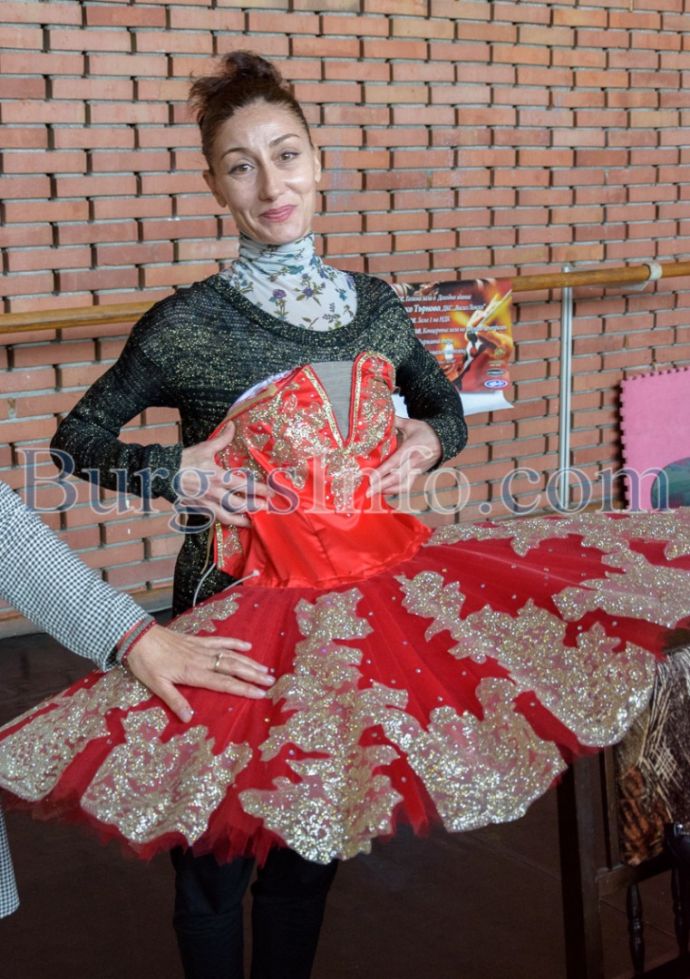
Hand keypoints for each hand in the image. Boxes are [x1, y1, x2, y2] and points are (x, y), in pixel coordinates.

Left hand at [125, 624, 274, 721]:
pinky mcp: (197, 640)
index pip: (223, 683)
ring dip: (249, 662)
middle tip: (271, 682)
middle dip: (253, 675)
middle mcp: (202, 659)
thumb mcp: (156, 685)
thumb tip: (189, 719)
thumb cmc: (145, 663)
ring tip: (265, 669)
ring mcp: (201, 648)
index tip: (260, 694)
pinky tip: (247, 645)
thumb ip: (174, 701)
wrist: (137, 636)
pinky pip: (220, 641)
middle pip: (233, 668)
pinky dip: (234, 643)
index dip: (243, 689)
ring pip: (230, 655)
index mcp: (193, 672)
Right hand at [178, 420, 269, 527]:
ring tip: (252, 522)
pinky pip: (215, 519)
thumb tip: (232, 425)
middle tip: (267, 508)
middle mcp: (214, 493)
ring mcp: (206, 503)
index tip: (272, 492)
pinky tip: (233, 522)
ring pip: (228, 516)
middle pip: (239, 504)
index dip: (260, 489)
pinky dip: (226, 522)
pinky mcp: (198, 509)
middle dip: (255, 506)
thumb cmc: (184, 460)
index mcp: (218, 477)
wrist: (162, 474)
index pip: (244, 485)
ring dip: (242, 520)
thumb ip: (222, 439)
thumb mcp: (204, 448)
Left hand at [367, 416, 441, 497]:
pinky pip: (406, 486)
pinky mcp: (418, 475)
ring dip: (388, 491)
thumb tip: (380, 417)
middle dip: (381, 486)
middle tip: (368, 493)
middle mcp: (414, 462)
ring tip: (373, 493)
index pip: (394, 462)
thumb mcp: (410, 424)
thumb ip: (395, 421)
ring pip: (403, 485)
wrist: (443, 440)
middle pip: (397, 477)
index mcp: (410, 448)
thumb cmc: (425, 431)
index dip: (382, 472)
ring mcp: (417, 470)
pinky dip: (395, 490)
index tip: (370, 478)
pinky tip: (384, 491)